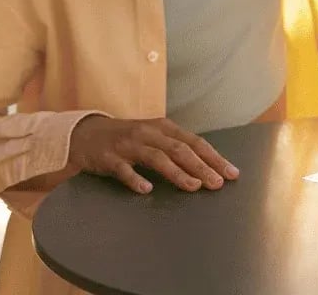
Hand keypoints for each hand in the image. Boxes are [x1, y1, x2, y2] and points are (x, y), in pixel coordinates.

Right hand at [68, 115, 238, 193]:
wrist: (85, 133)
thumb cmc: (128, 138)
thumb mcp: (154, 136)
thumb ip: (176, 148)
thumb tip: (207, 166)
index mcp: (164, 127)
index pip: (195, 142)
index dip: (214, 157)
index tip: (231, 173)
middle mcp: (149, 133)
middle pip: (180, 149)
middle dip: (201, 166)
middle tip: (217, 183)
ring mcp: (128, 144)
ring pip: (157, 158)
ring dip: (177, 173)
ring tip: (193, 186)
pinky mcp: (108, 158)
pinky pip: (123, 169)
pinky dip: (135, 179)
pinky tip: (147, 190)